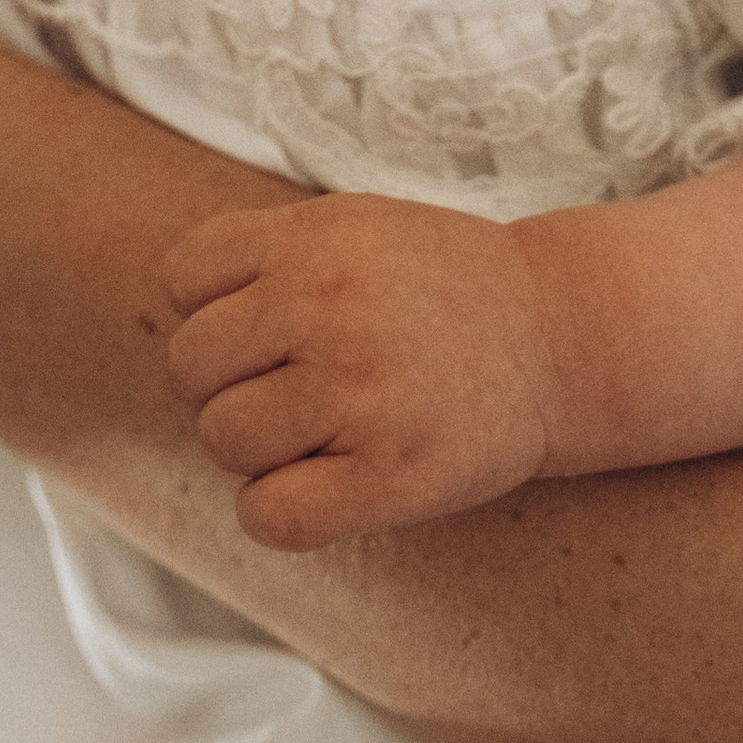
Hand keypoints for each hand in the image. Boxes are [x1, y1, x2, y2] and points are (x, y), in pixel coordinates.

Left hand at [165, 196, 554, 548]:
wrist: (562, 338)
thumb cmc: (443, 288)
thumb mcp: (356, 227)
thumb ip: (268, 254)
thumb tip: (180, 314)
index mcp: (313, 238)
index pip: (184, 276)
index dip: (214, 308)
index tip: (266, 326)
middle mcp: (326, 307)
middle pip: (189, 365)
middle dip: (227, 383)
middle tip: (291, 388)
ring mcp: (358, 392)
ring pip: (222, 438)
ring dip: (255, 448)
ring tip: (317, 432)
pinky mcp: (390, 475)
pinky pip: (269, 514)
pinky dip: (277, 512)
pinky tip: (322, 488)